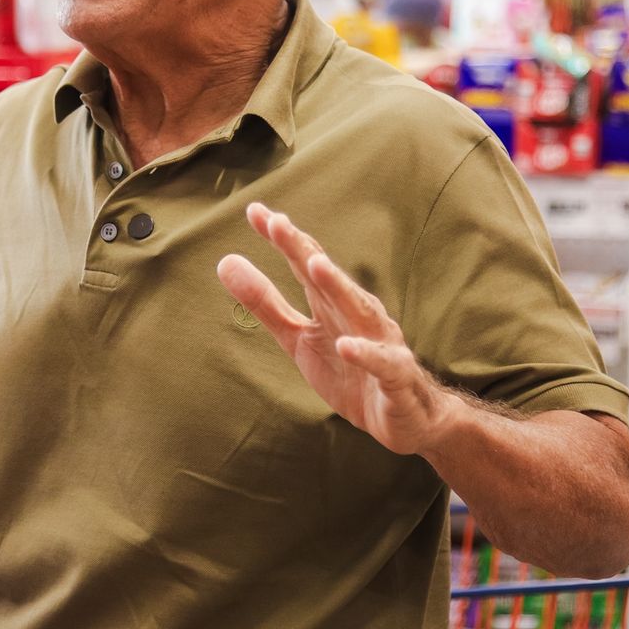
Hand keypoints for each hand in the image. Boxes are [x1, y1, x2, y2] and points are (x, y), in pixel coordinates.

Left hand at [216, 203, 457, 455]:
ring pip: (360, 310)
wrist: (404, 417)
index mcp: (332, 303)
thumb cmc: (350, 371)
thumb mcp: (298, 339)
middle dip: (303, 250)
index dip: (281, 238)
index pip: (305, 262)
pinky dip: (366, 354)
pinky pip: (382, 363)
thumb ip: (265, 304)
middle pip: (328, 278)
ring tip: (315, 265)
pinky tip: (347, 345)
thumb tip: (225, 261)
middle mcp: (358, 313)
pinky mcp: (396, 377)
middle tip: (277, 223)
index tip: (254, 210)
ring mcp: (381, 342)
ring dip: (338, 287)